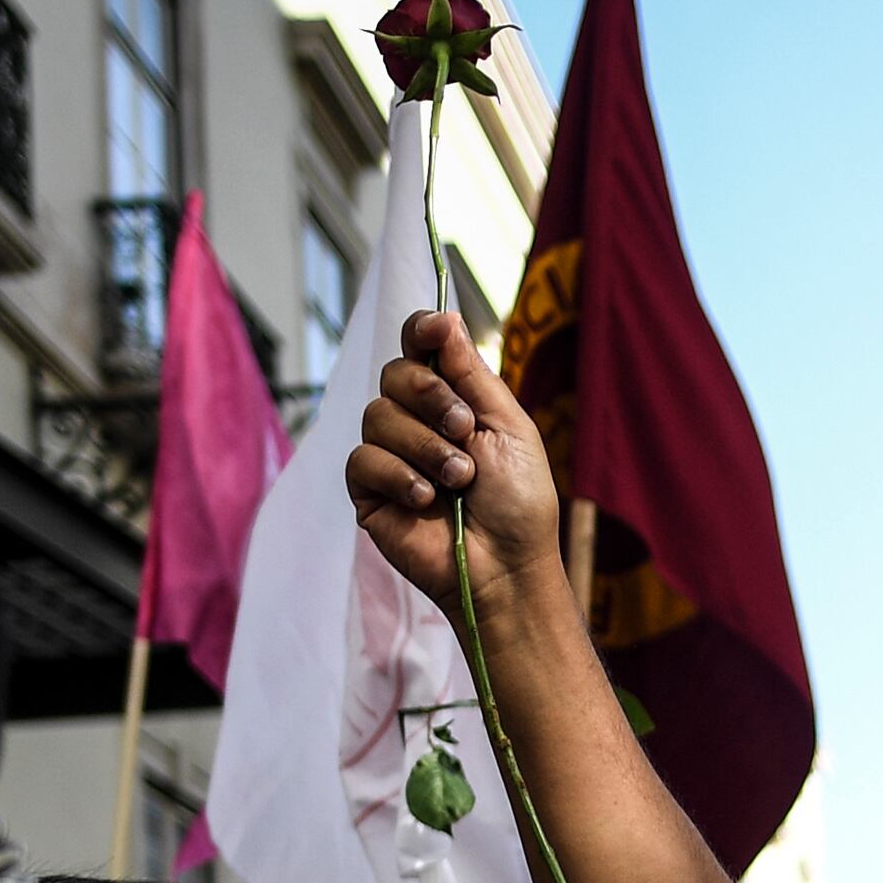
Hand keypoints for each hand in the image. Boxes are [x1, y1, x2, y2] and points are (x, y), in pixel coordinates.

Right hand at [347, 310, 566, 627]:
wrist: (506, 566)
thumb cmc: (519, 503)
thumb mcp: (507, 427)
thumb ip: (472, 374)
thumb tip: (444, 316)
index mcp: (453, 401)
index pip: (420, 349)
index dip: (422, 332)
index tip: (434, 331)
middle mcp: (417, 421)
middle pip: (394, 374)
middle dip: (431, 397)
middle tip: (464, 431)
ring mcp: (390, 456)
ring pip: (378, 416)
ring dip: (424, 447)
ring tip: (459, 480)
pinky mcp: (369, 491)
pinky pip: (362, 459)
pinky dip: (398, 475)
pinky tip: (426, 499)